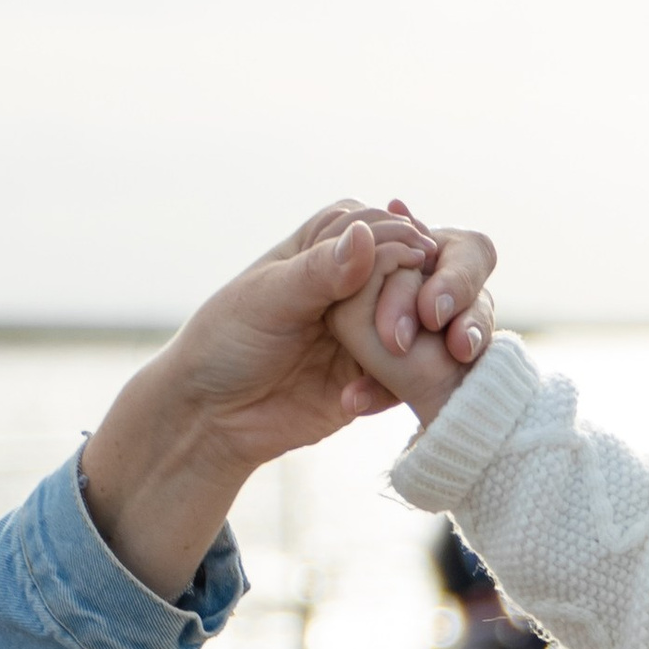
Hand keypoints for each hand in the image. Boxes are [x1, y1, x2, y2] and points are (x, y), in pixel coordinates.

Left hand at [78, 206, 495, 601]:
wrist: (214, 415)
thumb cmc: (227, 342)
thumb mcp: (269, 300)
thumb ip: (320, 271)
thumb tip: (367, 236)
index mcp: (337, 240)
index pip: (398, 234)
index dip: (414, 257)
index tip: (410, 287)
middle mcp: (366, 277)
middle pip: (428, 277)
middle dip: (424, 304)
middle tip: (396, 341)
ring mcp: (379, 326)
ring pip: (434, 327)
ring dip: (428, 348)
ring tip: (395, 369)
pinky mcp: (385, 375)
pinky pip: (417, 376)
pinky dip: (401, 388)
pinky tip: (354, 402)